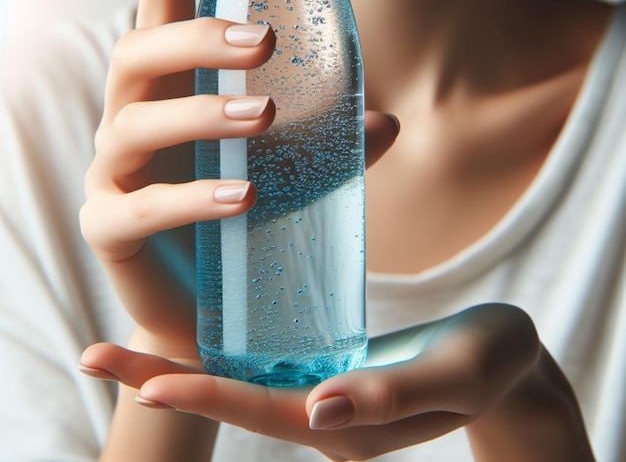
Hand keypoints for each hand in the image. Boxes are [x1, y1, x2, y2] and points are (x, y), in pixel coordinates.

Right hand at [79, 0, 399, 359]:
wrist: (209, 308)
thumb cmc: (242, 223)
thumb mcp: (288, 171)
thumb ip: (331, 143)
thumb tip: (385, 120)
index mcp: (173, 90)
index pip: (167, 3)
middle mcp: (134, 119)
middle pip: (140, 50)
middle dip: (196, 36)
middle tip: (262, 40)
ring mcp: (114, 173)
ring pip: (137, 123)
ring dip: (201, 112)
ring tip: (262, 115)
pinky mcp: (109, 228)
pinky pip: (142, 207)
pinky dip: (192, 197)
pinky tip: (244, 196)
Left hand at [80, 303, 593, 460]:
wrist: (507, 363)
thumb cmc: (488, 364)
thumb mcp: (452, 374)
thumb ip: (391, 397)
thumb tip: (319, 412)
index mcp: (347, 423)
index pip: (261, 411)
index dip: (204, 396)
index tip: (145, 380)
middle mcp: (322, 412)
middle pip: (233, 398)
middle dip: (164, 380)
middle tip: (95, 353)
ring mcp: (324, 391)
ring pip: (242, 380)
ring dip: (183, 365)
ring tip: (126, 342)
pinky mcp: (331, 366)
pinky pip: (268, 361)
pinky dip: (225, 350)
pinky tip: (201, 328)